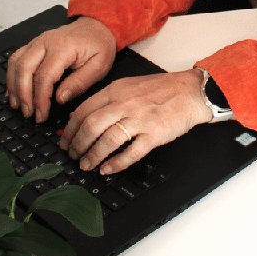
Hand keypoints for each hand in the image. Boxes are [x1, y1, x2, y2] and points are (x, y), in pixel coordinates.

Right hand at [6, 16, 116, 123]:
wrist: (97, 26)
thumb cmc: (99, 44)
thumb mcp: (99, 65)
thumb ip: (80, 82)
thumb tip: (60, 98)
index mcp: (63, 47)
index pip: (44, 76)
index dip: (40, 99)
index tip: (41, 114)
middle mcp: (46, 42)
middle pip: (24, 68)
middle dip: (23, 94)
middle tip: (28, 113)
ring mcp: (37, 42)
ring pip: (15, 63)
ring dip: (14, 86)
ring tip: (18, 105)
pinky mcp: (34, 45)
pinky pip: (16, 59)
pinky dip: (12, 76)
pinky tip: (14, 91)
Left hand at [59, 70, 212, 173]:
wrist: (192, 92)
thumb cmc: (162, 89)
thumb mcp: (130, 86)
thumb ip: (109, 99)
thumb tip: (83, 117)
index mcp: (117, 90)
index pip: (84, 110)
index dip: (70, 129)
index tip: (65, 141)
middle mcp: (125, 103)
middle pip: (91, 126)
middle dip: (77, 145)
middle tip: (73, 156)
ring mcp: (140, 119)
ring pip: (107, 140)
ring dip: (93, 156)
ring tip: (87, 165)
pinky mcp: (154, 134)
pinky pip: (131, 152)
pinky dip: (116, 164)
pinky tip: (108, 169)